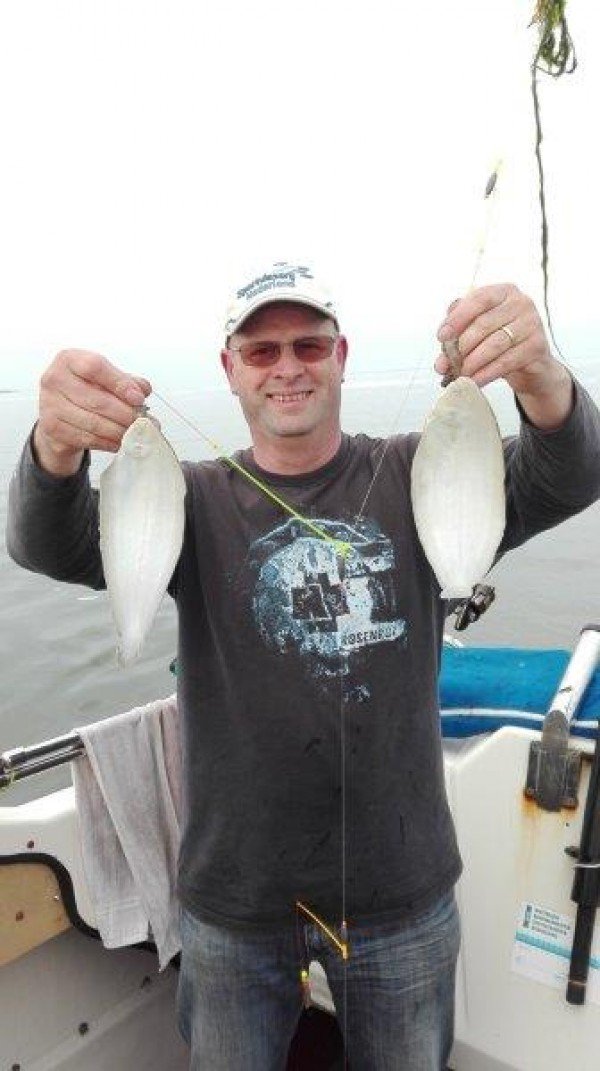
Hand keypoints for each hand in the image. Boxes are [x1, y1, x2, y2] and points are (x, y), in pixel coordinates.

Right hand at [34, 349, 151, 475]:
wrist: (59, 412)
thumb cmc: (85, 390)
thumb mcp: (105, 378)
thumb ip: (126, 380)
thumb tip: (143, 390)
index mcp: (69, 359)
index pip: (95, 367)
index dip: (120, 383)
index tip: (138, 398)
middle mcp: (54, 379)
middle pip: (97, 400)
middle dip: (125, 414)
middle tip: (142, 421)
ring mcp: (50, 404)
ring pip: (94, 423)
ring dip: (119, 431)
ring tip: (134, 433)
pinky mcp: (52, 427)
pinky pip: (87, 438)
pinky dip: (108, 442)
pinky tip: (118, 441)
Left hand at [434, 284, 571, 428]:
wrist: (530, 365)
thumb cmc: (499, 342)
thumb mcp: (478, 331)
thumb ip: (458, 334)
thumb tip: (442, 358)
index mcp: (504, 292)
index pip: (478, 298)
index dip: (457, 318)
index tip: (442, 336)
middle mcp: (521, 303)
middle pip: (484, 324)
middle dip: (461, 347)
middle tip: (446, 365)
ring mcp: (532, 324)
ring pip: (494, 344)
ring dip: (472, 362)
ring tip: (459, 375)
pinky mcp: (537, 347)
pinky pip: (506, 362)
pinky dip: (486, 373)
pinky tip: (474, 381)